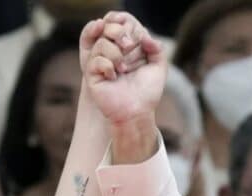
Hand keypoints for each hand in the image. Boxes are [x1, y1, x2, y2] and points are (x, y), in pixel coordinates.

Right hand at [80, 12, 165, 126]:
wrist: (137, 112)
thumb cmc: (148, 92)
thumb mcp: (158, 67)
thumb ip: (156, 48)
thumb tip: (144, 35)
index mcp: (127, 49)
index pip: (121, 25)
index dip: (127, 26)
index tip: (139, 39)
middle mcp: (113, 53)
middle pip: (108, 28)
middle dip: (120, 34)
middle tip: (129, 45)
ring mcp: (101, 63)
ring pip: (102, 44)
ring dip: (115, 54)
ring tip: (123, 69)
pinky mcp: (93, 75)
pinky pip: (96, 61)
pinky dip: (107, 66)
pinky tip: (113, 77)